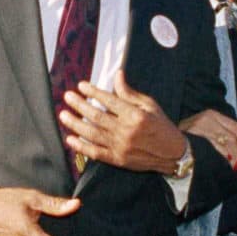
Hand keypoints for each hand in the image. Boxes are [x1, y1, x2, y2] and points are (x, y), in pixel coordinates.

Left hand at [59, 71, 186, 174]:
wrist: (172, 153)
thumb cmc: (161, 126)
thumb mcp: (150, 105)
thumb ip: (130, 92)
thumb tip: (117, 76)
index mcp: (135, 116)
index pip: (109, 101)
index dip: (93, 92)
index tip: (81, 86)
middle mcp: (126, 132)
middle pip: (96, 116)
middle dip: (79, 105)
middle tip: (67, 97)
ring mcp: (120, 147)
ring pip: (92, 134)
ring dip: (75, 124)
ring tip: (63, 115)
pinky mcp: (117, 159)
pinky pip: (95, 153)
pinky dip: (81, 147)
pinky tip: (70, 139)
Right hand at [180, 109, 236, 170]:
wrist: (164, 142)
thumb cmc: (187, 137)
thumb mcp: (206, 128)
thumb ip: (227, 131)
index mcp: (210, 114)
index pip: (234, 125)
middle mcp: (206, 120)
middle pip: (230, 136)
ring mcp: (200, 130)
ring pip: (224, 145)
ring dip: (231, 157)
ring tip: (232, 166)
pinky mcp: (194, 141)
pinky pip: (215, 152)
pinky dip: (222, 159)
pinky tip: (224, 165)